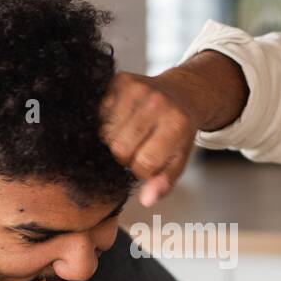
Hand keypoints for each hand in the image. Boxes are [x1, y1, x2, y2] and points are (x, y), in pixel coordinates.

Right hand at [99, 71, 202, 206]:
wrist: (181, 94)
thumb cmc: (178, 131)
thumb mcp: (179, 159)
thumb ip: (164, 182)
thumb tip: (146, 200)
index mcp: (176, 124)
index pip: (143, 164)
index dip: (140, 170)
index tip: (147, 163)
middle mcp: (157, 103)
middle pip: (119, 148)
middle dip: (124, 156)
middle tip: (137, 148)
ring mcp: (137, 88)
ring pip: (105, 132)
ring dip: (113, 139)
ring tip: (130, 134)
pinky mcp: (120, 79)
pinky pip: (98, 113)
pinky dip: (106, 121)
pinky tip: (121, 119)